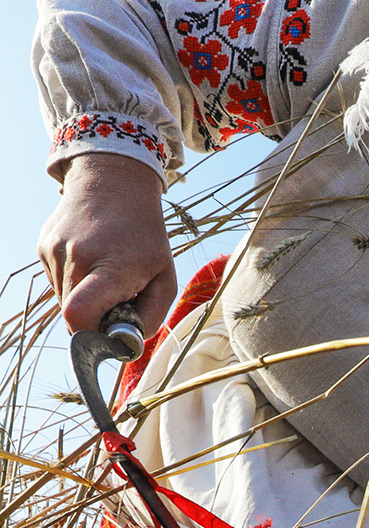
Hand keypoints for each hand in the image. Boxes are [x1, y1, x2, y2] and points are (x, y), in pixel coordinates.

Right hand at [38, 153, 175, 334]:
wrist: (114, 181)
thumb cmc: (146, 236)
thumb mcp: (165, 277)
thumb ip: (151, 317)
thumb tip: (127, 346)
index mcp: (111, 266)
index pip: (80, 315)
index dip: (91, 337)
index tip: (109, 335)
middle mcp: (76, 257)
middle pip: (73, 316)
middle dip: (95, 320)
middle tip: (118, 301)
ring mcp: (55, 250)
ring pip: (63, 302)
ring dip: (85, 302)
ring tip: (106, 277)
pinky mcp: (44, 246)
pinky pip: (57, 283)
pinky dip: (75, 284)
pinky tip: (92, 261)